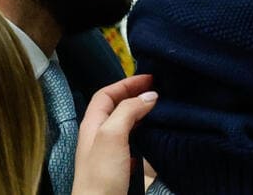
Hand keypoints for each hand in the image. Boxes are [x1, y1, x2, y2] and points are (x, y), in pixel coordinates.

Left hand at [73, 74, 157, 194]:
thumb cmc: (102, 174)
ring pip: (125, 124)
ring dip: (141, 113)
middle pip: (115, 107)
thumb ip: (128, 111)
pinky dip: (144, 133)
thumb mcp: (112, 135)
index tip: (150, 78)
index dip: (126, 83)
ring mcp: (108, 152)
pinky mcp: (118, 166)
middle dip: (135, 95)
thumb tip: (149, 95)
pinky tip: (154, 136)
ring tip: (161, 109)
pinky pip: (132, 142)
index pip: (106, 94)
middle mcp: (98, 136)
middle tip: (159, 90)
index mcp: (92, 125)